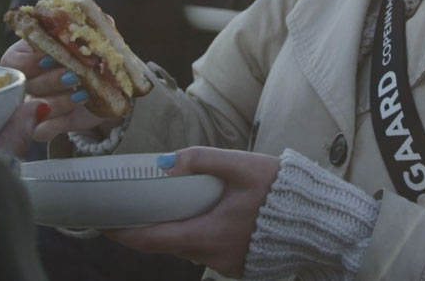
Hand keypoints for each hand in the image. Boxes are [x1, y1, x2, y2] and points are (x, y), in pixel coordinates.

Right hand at [0, 39, 120, 144]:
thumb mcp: (95, 41)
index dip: (30, 60)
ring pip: (33, 108)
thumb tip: (97, 21)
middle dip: (50, 80)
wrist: (112, 92)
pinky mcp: (48, 126)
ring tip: (83, 94)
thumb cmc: (96, 60)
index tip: (50, 57)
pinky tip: (69, 117)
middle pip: (25, 84)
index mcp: (31, 55)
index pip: (14, 59)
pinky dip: (51, 126)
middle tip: (73, 76)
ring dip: (58, 101)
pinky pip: (39, 131)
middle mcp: (30, 80)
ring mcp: (36, 106)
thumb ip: (93, 28)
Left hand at [106, 147, 281, 277]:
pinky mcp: (240, 264)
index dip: (123, 233)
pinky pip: (208, 251)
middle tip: (134, 206)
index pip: (151, 240)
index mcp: (208, 235)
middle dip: (148, 228)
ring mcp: (227, 264)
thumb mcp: (244, 167)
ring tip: (168, 206)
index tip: (103, 223)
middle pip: (168, 244)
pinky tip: (204, 215)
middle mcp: (213, 256)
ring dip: (175, 230)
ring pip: (188, 248)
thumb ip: (203, 160)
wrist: (321, 221)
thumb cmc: (284, 192)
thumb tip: (166, 162)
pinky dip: (198, 235)